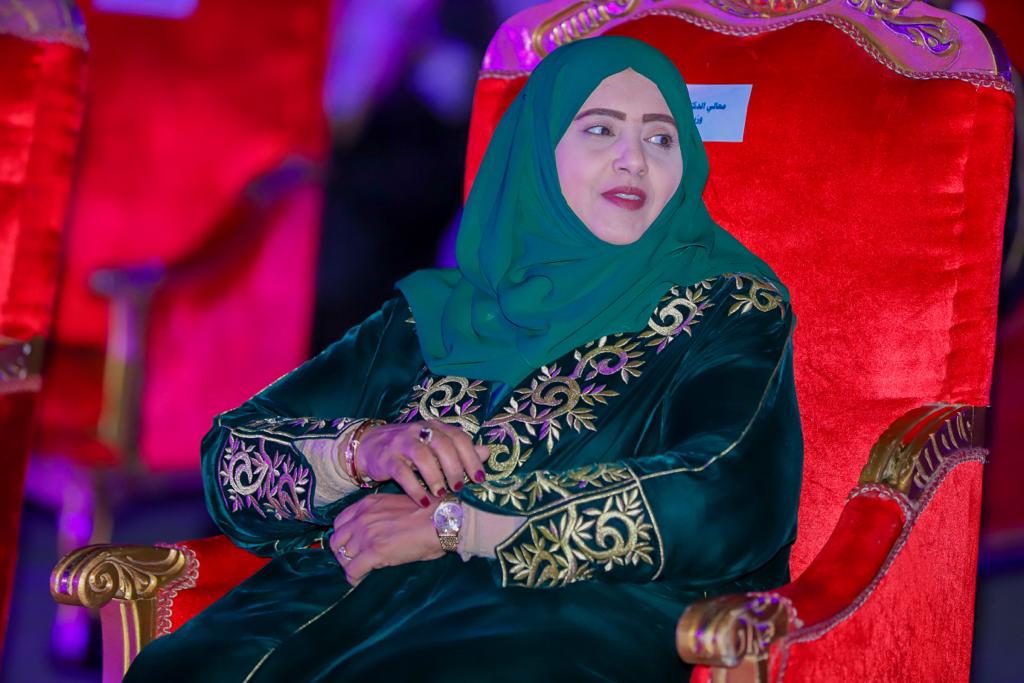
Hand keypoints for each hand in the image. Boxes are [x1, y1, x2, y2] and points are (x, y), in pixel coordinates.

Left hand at [329, 493, 443, 584]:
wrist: (442, 521)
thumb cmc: (428, 514)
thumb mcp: (396, 506)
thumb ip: (380, 516)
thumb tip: (377, 532)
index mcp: (367, 504)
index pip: (339, 522)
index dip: (343, 536)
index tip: (350, 545)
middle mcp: (362, 517)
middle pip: (336, 540)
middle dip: (342, 552)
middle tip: (353, 560)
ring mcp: (366, 534)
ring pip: (342, 557)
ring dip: (350, 566)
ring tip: (359, 571)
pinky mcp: (374, 552)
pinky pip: (352, 570)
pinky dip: (353, 578)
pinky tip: (360, 581)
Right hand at [356, 421, 488, 506]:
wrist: (370, 445)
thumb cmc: (410, 448)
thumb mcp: (435, 446)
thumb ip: (459, 450)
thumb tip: (487, 452)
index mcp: (435, 427)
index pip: (458, 437)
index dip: (472, 457)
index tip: (479, 478)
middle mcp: (420, 430)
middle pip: (442, 444)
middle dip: (454, 467)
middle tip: (459, 487)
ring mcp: (402, 443)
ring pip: (422, 456)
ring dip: (435, 477)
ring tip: (441, 494)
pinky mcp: (387, 458)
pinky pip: (402, 472)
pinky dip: (415, 488)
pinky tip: (423, 501)